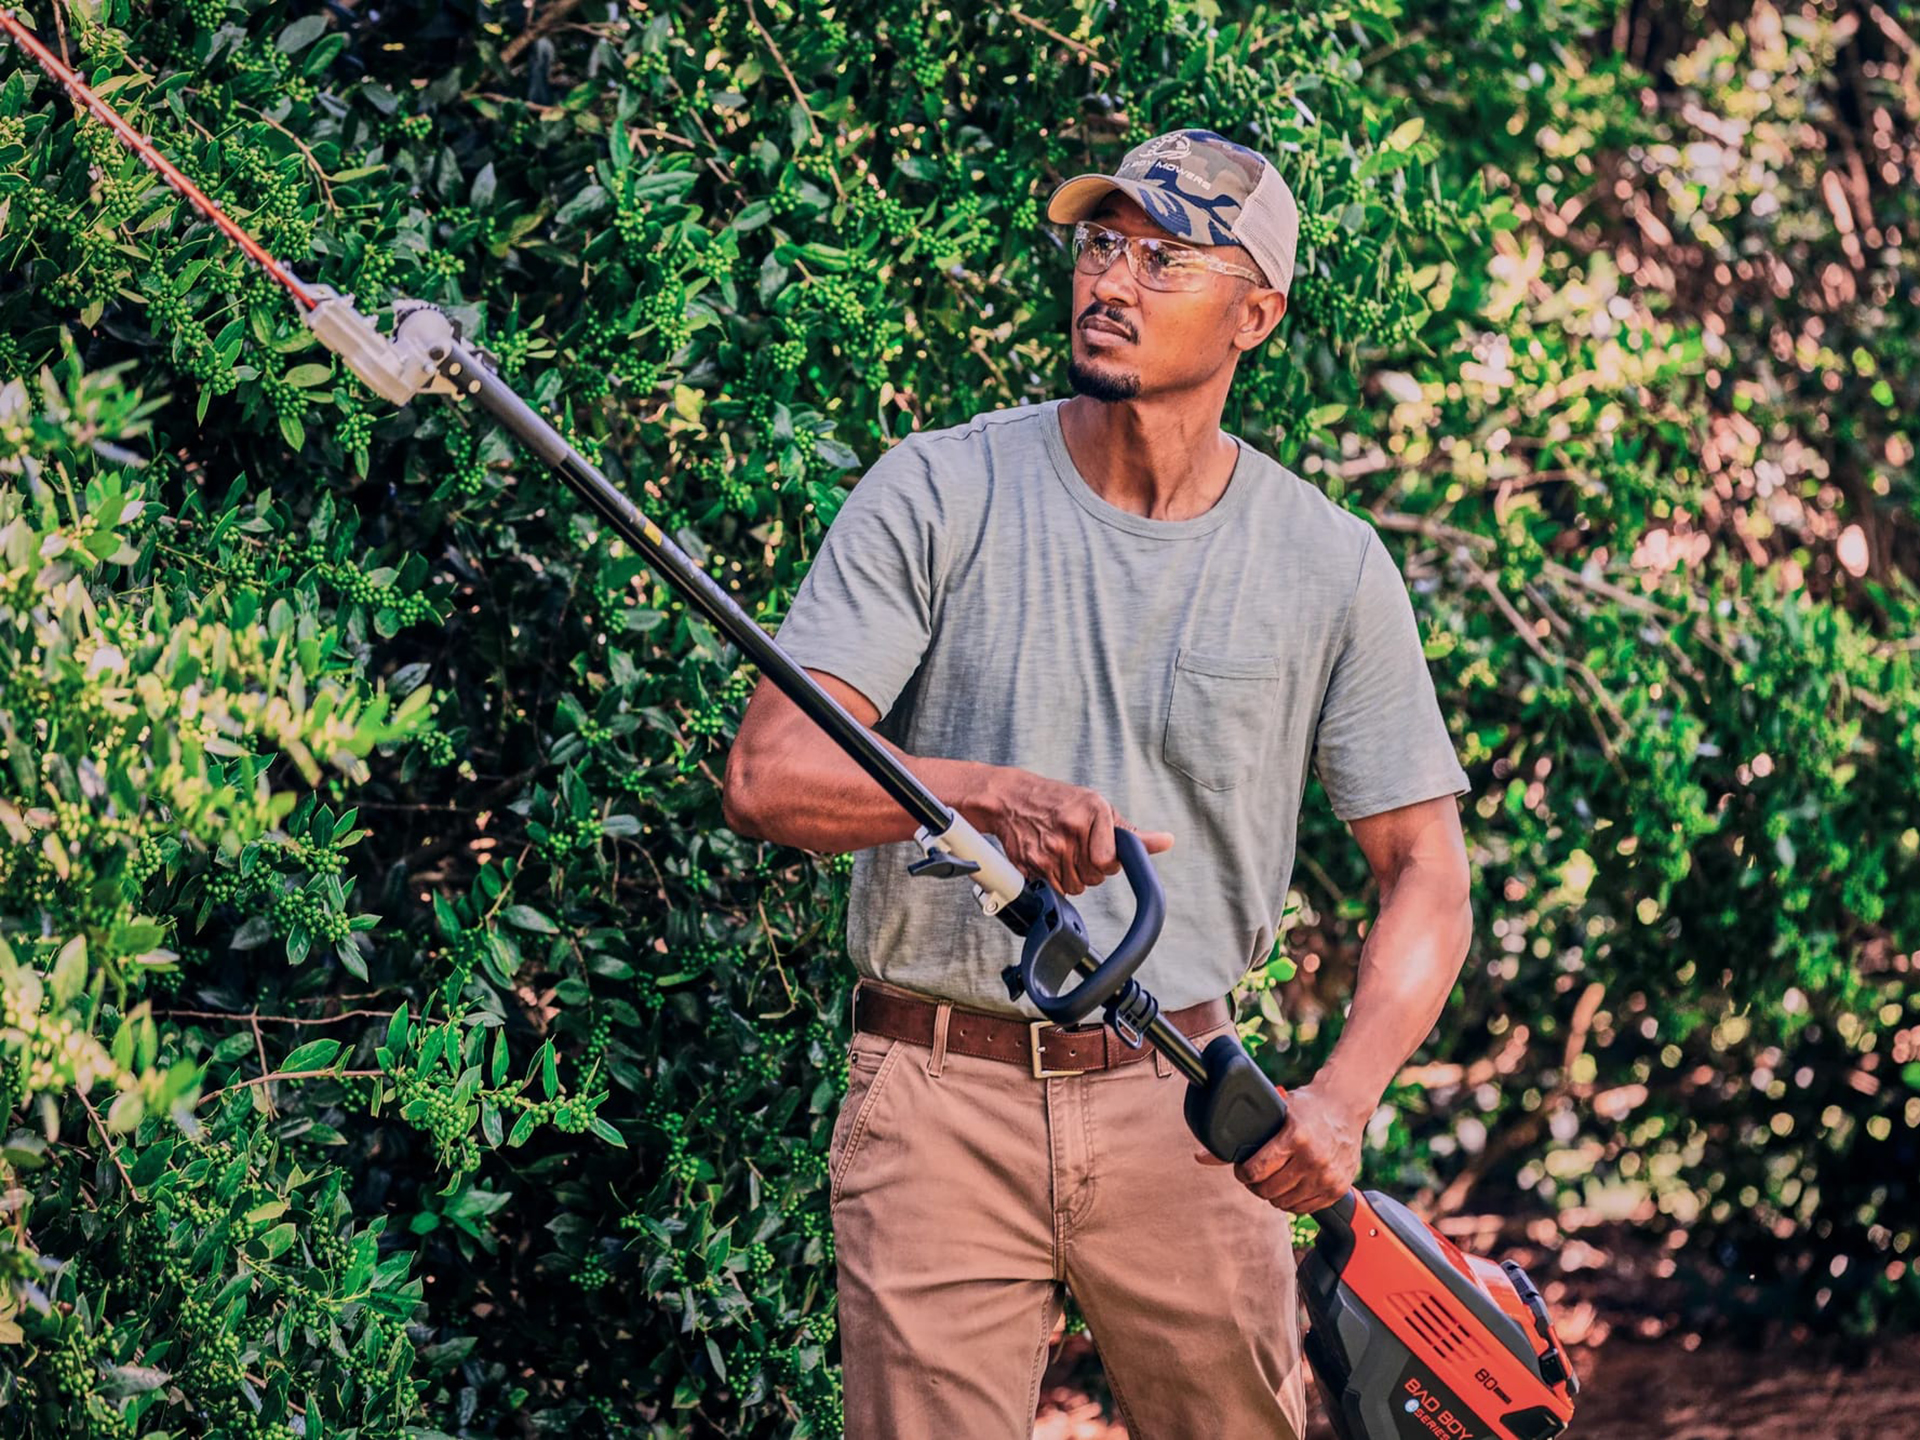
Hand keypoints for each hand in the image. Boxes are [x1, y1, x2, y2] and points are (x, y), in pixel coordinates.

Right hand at [973, 767, 1172, 896]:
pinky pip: (1054, 889)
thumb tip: (1167, 841)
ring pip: (1075, 887)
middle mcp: (1070, 831)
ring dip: (1071, 876)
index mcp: (1093, 813)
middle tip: (1075, 846)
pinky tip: (1047, 859)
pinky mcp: (1029, 865)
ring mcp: (1048, 850)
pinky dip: (1052, 880)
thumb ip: (1130, 832)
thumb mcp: (1097, 806)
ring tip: (1060, 851)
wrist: (1011, 798)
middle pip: (1094, 878)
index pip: (1109, 862)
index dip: (1106, 862)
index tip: (1098, 852)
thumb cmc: (1059, 802)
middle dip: (1089, 867)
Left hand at [1193, 1081, 1367, 1214]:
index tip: (1242, 1169)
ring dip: (1273, 1195)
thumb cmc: (1307, 1107)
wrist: (1345, 1106)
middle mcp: (1313, 1158)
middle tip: (1255, 1175)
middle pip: (1268, 1190)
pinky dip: (1293, 1202)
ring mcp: (1327, 1176)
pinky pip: (1305, 1208)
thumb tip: (1199, 1156)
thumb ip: (1242, 1135)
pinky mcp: (1337, 1189)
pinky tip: (1290, 1186)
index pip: (1256, 1170)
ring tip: (1272, 1180)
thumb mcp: (1274, 1112)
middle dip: (1256, 1185)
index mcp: (1295, 1136)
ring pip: (1285, 1203)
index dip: (1243, 1173)